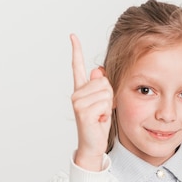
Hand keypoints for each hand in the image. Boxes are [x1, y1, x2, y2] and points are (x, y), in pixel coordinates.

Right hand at [70, 34, 113, 170]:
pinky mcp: (82, 111)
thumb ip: (102, 86)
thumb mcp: (104, 102)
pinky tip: (98, 121)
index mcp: (81, 90)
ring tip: (99, 116)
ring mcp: (77, 102)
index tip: (72, 36)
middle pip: (104, 82)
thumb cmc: (98, 124)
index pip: (77, 67)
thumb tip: (98, 69)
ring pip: (106, 92)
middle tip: (101, 111)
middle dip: (109, 97)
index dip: (76, 50)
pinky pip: (104, 103)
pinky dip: (105, 113)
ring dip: (107, 106)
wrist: (93, 145)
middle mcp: (76, 94)